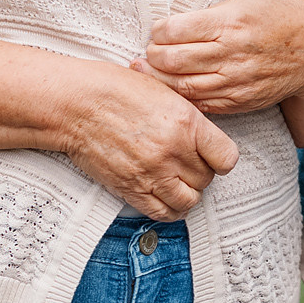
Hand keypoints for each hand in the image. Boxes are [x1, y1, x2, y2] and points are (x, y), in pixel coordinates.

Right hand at [60, 63, 240, 220]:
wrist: (76, 104)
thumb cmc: (114, 90)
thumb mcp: (164, 90)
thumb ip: (188, 115)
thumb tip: (205, 134)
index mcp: (186, 123)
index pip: (226, 157)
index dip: (222, 159)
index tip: (215, 157)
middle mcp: (172, 151)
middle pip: (207, 179)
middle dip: (202, 174)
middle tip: (189, 165)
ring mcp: (152, 172)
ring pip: (189, 201)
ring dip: (187, 193)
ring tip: (179, 182)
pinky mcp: (131, 188)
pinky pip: (162, 212)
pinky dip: (169, 209)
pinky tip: (165, 197)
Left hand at [138, 0, 303, 145]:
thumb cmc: (280, 18)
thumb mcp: (245, 2)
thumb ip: (210, 16)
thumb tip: (172, 27)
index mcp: (231, 21)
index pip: (177, 29)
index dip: (158, 31)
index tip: (155, 30)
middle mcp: (232, 52)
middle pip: (174, 60)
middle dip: (152, 57)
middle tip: (145, 54)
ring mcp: (236, 80)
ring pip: (183, 86)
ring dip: (160, 80)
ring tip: (148, 73)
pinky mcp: (241, 100)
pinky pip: (202, 103)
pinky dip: (182, 97)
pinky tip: (172, 90)